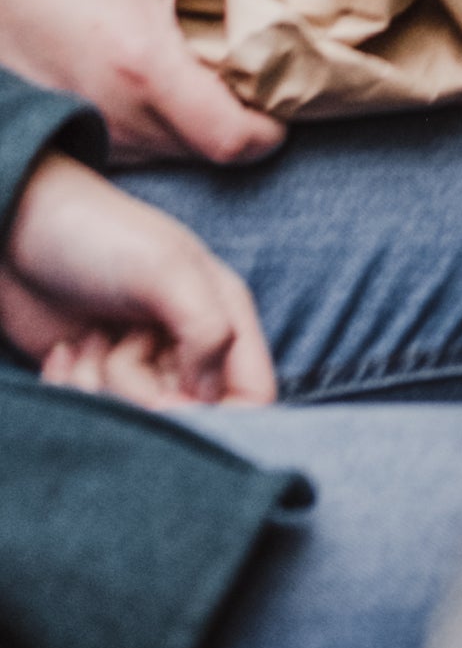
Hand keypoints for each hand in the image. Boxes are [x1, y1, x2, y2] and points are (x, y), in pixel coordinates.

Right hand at [0, 0, 283, 166]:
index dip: (269, 128)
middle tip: (256, 79)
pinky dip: (165, 127)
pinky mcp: (74, 134)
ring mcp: (92, 131)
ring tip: (207, 74)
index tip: (283, 98)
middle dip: (244, 122)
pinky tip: (164, 84)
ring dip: (202, 125)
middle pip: (209, 153)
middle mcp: (118, 115)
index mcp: (145, 68)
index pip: (230, 139)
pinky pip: (140, 149)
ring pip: (175, 154)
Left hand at [0, 149, 272, 403]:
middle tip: (114, 347)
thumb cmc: (99, 236)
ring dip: (99, 385)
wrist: (16, 228)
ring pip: (135, 419)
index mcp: (224, 317)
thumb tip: (207, 396)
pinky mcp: (94, 376)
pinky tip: (66, 348)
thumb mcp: (165, 270)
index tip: (165, 402)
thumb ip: (209, 329)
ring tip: (88, 337)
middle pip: (186, 415)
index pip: (253, 397)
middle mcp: (188, 346)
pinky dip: (70, 387)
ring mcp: (140, 363)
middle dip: (140, 394)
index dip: (218, 416)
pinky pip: (92, 412)